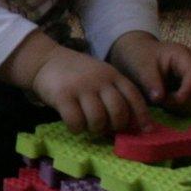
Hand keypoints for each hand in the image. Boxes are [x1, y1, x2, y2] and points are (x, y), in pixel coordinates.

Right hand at [6, 35, 149, 135]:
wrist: (45, 60)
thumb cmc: (76, 73)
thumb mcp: (100, 75)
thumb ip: (114, 92)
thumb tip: (130, 123)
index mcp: (112, 75)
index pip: (134, 97)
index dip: (142, 116)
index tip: (145, 130)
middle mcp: (100, 80)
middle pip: (118, 112)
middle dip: (115, 126)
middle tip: (107, 128)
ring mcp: (81, 88)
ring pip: (98, 120)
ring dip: (95, 129)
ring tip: (89, 126)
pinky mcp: (63, 96)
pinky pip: (76, 122)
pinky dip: (77, 129)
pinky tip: (74, 125)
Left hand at [108, 32, 190, 111]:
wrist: (139, 56)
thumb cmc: (140, 58)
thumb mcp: (141, 67)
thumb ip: (150, 82)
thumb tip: (159, 99)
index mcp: (184, 56)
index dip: (186, 92)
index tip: (169, 102)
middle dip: (183, 101)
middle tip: (161, 102)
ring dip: (183, 107)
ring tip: (163, 103)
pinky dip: (182, 109)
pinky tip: (167, 105)